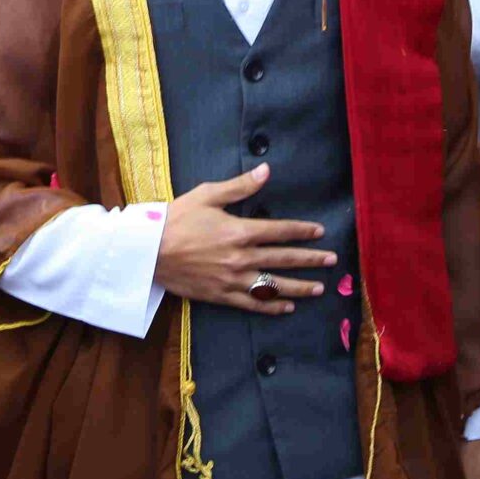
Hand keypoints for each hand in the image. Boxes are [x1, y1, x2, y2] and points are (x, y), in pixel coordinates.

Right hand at [152, 165, 338, 313]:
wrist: (148, 252)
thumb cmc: (176, 219)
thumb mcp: (207, 195)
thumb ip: (240, 186)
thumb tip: (266, 171)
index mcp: (239, 231)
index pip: (281, 231)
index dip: (303, 231)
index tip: (320, 232)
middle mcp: (241, 257)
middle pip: (285, 259)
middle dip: (311, 260)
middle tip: (332, 261)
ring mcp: (233, 279)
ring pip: (274, 285)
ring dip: (300, 287)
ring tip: (319, 288)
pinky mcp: (221, 295)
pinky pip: (253, 304)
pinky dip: (272, 306)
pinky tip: (287, 307)